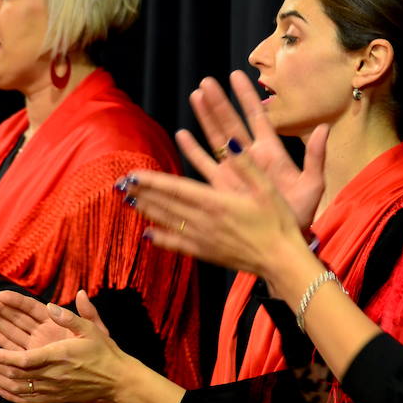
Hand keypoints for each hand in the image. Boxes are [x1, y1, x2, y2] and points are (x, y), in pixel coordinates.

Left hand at [0, 291, 127, 402]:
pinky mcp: (54, 398)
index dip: (4, 356)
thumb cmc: (104, 352)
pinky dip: (10, 395)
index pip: (25, 360)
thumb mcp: (91, 328)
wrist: (117, 381)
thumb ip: (69, 316)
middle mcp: (53, 376)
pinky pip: (28, 400)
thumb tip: (50, 305)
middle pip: (16, 375)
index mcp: (59, 356)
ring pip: (18, 388)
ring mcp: (53, 390)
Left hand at [125, 146, 308, 278]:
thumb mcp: (266, 188)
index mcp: (216, 202)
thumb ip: (245, 164)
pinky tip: (147, 234)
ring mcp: (203, 239)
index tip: (132, 174)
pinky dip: (160, 238)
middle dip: (142, 193)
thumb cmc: (278, 222)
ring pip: (167, 223)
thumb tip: (230, 141)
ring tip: (128, 202)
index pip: (175, 188)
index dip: (152, 181)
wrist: (282, 261)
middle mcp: (204, 221)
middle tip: (120, 185)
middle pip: (166, 204)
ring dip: (147, 211)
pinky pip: (177, 245)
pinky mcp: (206, 253)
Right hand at [183, 72, 326, 229]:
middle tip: (207, 81)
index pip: (257, 117)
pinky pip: (204, 164)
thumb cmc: (300, 212)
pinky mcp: (221, 186)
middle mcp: (249, 156)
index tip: (236, 76)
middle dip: (219, 102)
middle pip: (231, 123)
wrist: (284, 239)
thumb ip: (316, 156)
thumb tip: (324, 128)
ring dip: (205, 118)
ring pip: (216, 138)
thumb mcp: (313, 184)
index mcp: (271, 152)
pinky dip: (193, 150)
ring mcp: (234, 170)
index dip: (246, 97)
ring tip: (195, 97)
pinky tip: (182, 135)